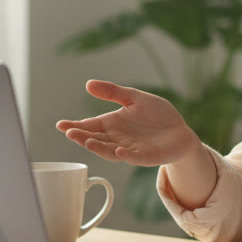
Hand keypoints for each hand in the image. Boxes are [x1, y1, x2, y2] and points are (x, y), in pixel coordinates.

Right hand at [56, 80, 200, 166]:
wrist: (180, 132)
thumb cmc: (157, 115)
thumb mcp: (135, 98)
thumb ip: (113, 92)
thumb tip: (89, 84)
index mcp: (112, 124)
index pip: (89, 125)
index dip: (75, 126)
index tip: (60, 125)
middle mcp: (117, 138)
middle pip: (95, 139)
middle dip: (81, 137)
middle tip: (69, 132)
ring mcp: (130, 149)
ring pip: (109, 151)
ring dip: (98, 147)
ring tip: (87, 141)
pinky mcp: (146, 157)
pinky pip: (134, 158)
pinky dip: (126, 155)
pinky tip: (119, 150)